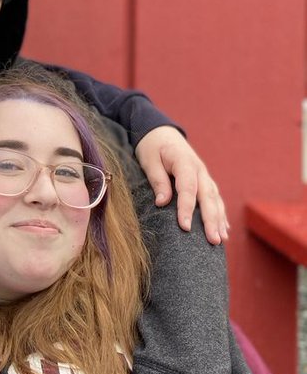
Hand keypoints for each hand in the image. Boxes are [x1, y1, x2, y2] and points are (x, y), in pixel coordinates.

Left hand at [134, 126, 228, 244]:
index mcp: (185, 163)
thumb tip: (162, 203)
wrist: (162, 132)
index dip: (187, 209)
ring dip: (219, 220)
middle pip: (208, 197)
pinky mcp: (205, 181)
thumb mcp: (149, 160)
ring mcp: (205, 176)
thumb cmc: (152, 147)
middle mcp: (200, 170)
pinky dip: (220, 215)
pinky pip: (215, 199)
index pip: (188, 189)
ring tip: (220, 240)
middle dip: (211, 220)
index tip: (185, 227)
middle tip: (213, 241)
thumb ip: (157, 180)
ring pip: (215, 200)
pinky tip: (224, 230)